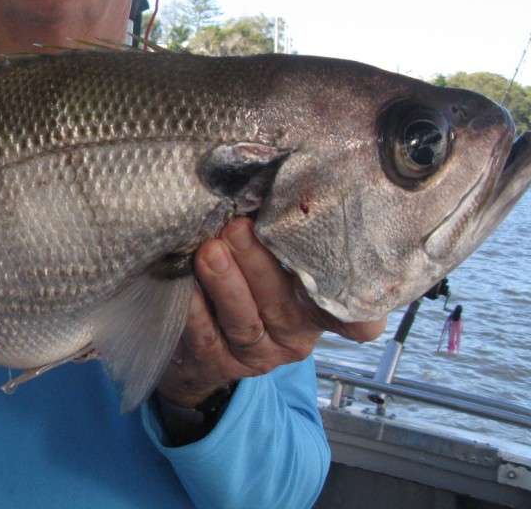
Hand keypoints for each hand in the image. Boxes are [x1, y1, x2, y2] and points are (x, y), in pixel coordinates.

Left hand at [156, 218, 385, 408]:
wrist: (202, 345)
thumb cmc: (246, 282)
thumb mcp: (273, 262)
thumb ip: (280, 236)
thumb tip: (265, 183)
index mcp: (318, 309)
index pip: (354, 318)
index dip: (361, 311)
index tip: (357, 283)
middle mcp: (293, 335)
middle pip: (282, 304)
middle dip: (258, 264)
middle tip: (237, 228)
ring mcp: (256, 353)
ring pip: (244, 321)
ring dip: (225, 283)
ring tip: (209, 251)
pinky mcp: (218, 362)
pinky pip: (205, 335)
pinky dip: (194, 307)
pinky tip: (186, 281)